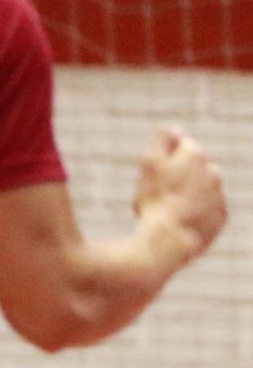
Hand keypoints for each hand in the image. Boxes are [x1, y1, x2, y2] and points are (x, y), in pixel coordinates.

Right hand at [135, 127, 228, 261]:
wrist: (169, 240)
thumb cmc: (155, 201)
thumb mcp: (148, 163)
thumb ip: (161, 139)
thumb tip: (174, 127)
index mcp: (195, 155)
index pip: (181, 147)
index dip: (165, 159)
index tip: (153, 175)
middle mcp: (214, 171)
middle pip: (193, 169)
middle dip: (180, 177)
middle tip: (159, 194)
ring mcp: (219, 195)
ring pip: (202, 190)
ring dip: (189, 196)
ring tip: (169, 212)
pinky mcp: (220, 218)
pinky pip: (207, 211)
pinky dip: (196, 214)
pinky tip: (179, 223)